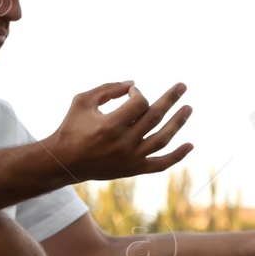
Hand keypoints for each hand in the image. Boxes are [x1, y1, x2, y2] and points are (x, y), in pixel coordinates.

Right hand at [51, 81, 193, 180]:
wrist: (63, 162)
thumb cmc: (72, 127)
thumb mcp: (83, 101)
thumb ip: (108, 88)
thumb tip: (133, 84)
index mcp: (110, 126)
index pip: (139, 103)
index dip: (138, 93)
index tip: (131, 92)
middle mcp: (123, 144)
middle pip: (155, 117)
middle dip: (170, 99)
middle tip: (182, 86)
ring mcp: (131, 159)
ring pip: (162, 139)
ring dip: (178, 122)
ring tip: (188, 108)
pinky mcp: (133, 170)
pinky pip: (160, 164)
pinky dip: (177, 156)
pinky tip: (191, 145)